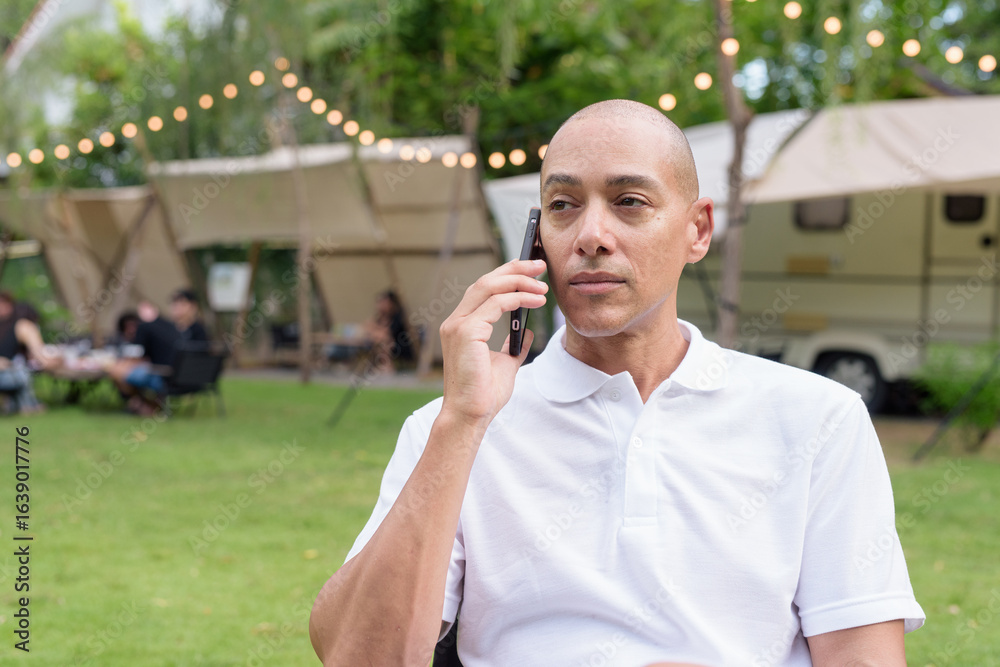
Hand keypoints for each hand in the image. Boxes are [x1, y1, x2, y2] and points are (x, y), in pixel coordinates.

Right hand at [439, 259, 547, 431]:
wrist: (471, 416)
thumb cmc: (484, 394)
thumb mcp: (505, 363)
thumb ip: (513, 345)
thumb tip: (528, 330)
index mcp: (462, 325)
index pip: (484, 289)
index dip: (507, 274)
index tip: (532, 270)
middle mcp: (456, 321)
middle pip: (486, 281)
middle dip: (515, 268)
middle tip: (541, 265)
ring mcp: (458, 325)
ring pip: (489, 287)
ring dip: (520, 281)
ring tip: (543, 286)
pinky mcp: (466, 332)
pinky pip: (495, 304)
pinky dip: (519, 298)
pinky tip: (538, 301)